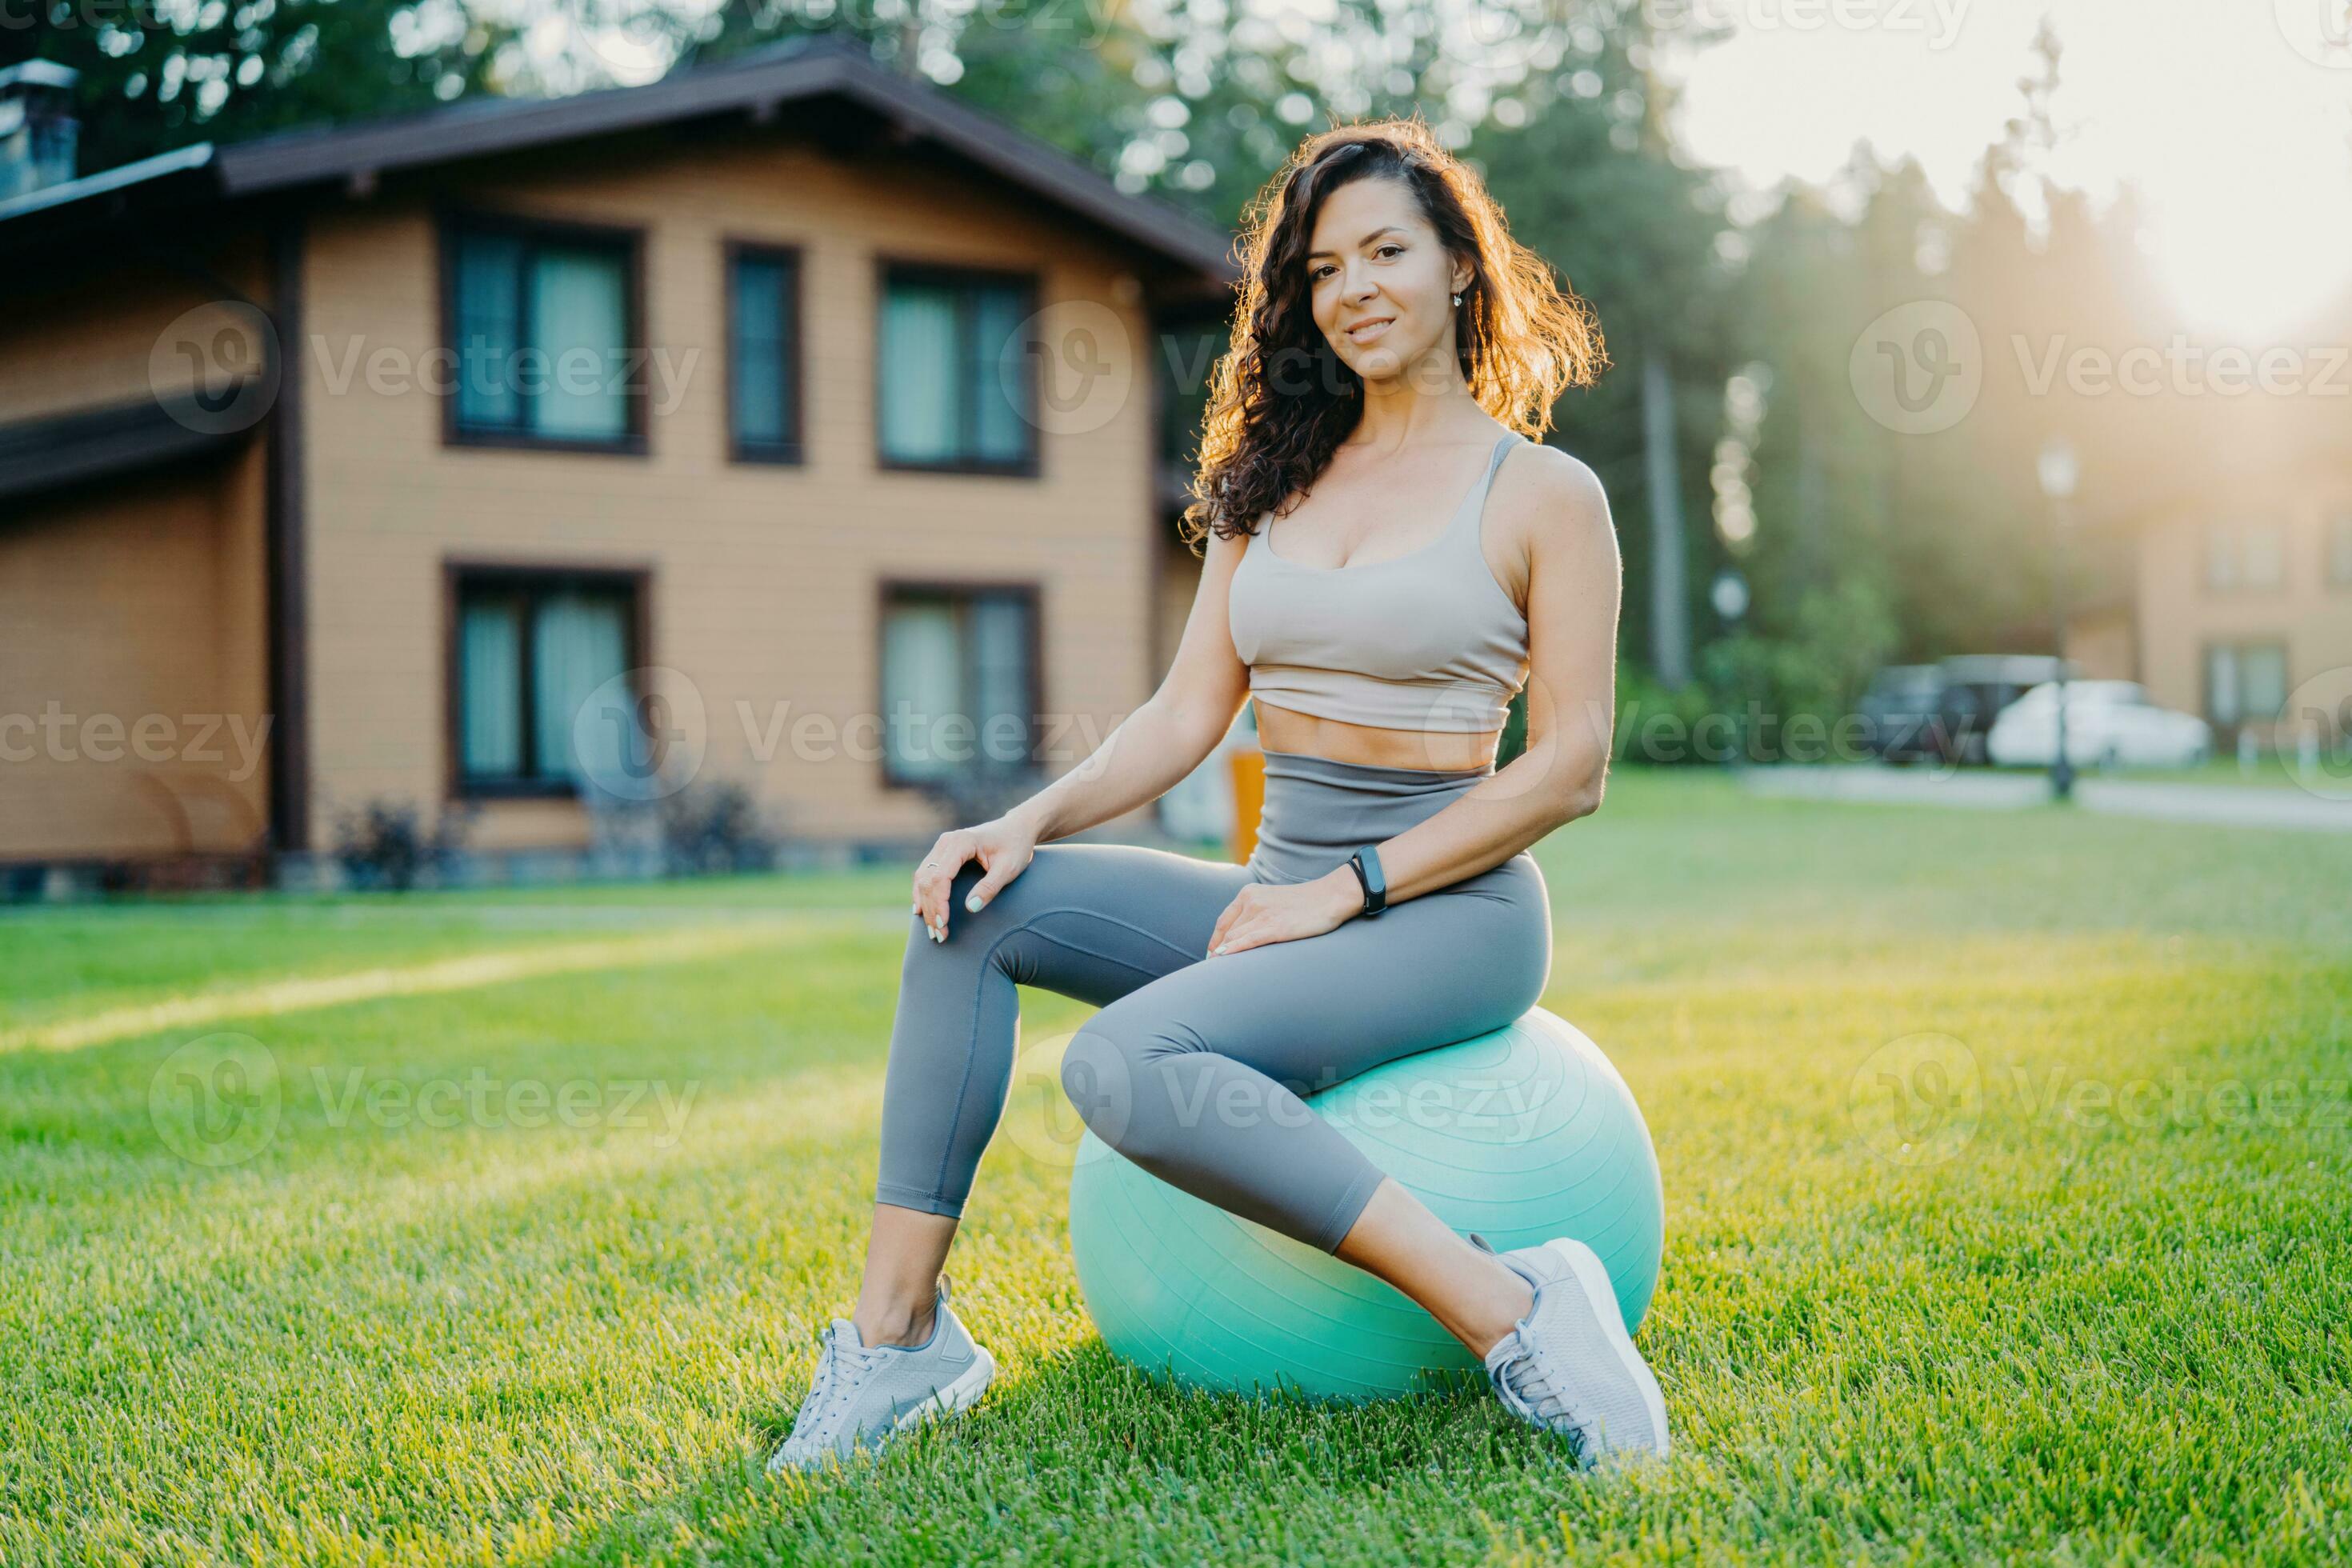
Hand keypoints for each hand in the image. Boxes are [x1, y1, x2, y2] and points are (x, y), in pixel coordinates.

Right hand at [911, 813, 1039, 942]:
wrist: (1017, 828)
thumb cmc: (1016, 846)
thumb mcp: (1009, 868)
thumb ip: (990, 887)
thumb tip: (970, 908)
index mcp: (961, 842)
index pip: (940, 877)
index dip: (939, 903)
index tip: (943, 924)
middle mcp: (946, 842)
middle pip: (928, 880)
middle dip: (931, 909)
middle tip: (938, 935)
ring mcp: (942, 845)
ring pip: (923, 878)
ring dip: (925, 904)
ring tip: (931, 929)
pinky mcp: (942, 852)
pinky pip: (925, 873)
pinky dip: (922, 893)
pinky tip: (921, 910)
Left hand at [1205, 868, 1361, 957]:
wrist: (1331, 896)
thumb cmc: (1305, 902)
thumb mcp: (1273, 900)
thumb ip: (1256, 912)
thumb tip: (1241, 935)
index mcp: (1249, 893)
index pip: (1223, 922)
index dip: (1214, 942)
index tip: (1211, 957)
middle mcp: (1252, 902)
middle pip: (1227, 933)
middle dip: (1218, 953)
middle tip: (1213, 971)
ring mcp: (1263, 914)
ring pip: (1235, 938)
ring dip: (1223, 957)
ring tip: (1217, 974)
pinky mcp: (1276, 928)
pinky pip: (1248, 941)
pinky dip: (1233, 951)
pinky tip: (1222, 960)